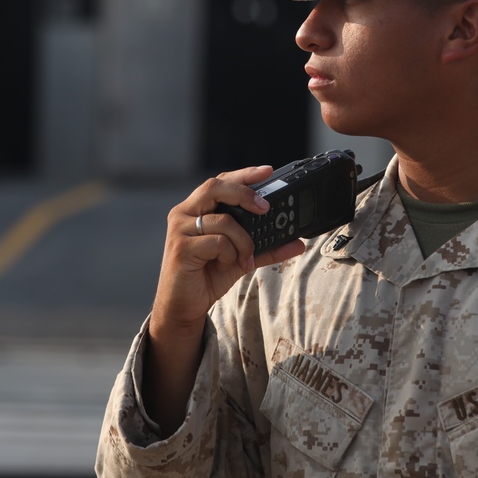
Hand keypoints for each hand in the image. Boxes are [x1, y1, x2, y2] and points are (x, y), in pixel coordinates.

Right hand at [151, 165, 305, 337]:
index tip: (267, 171)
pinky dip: (231, 255)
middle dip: (245, 194)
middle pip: (216, 187)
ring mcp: (180, 229)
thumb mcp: (240, 257)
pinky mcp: (181, 248)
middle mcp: (184, 213)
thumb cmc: (207, 276)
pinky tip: (227, 265)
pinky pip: (218, 242)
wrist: (183, 306)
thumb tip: (298, 244)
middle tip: (265, 208)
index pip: (220, 182)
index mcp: (196, 209)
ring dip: (243, 242)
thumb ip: (266, 248)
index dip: (244, 174)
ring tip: (244, 259)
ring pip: (224, 221)